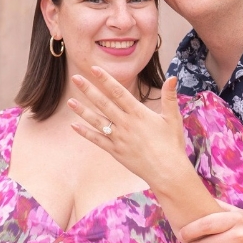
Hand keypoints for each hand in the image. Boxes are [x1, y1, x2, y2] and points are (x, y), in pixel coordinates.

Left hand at [66, 67, 187, 188]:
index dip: (105, 80)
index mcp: (138, 113)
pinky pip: (97, 140)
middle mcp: (126, 124)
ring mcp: (119, 138)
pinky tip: (74, 126)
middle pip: (103, 103)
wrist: (168, 172)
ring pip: (97, 121)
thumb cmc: (172, 144)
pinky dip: (85, 133)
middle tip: (75, 78)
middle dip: (88, 89)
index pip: (118, 92)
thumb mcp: (173, 118)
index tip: (94, 69)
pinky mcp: (115, 151)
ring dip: (82, 111)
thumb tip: (173, 77)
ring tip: (69, 101)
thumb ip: (169, 97)